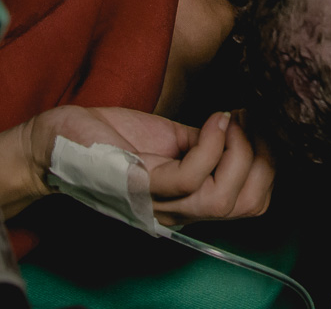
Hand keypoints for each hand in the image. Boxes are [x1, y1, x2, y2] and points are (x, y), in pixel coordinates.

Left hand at [27, 106, 272, 225]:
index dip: (271, 165)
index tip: (262, 127)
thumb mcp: (176, 138)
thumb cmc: (113, 138)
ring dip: (238, 150)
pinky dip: (212, 144)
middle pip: (249, 205)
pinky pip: (191, 177)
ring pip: (223, 197)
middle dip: (263, 158)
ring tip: (228, 121)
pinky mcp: (142, 188)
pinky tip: (213, 120)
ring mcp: (161, 203)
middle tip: (249, 123)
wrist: (59, 140)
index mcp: (192, 200)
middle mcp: (180, 211)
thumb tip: (246, 125)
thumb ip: (211, 142)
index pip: (254, 203)